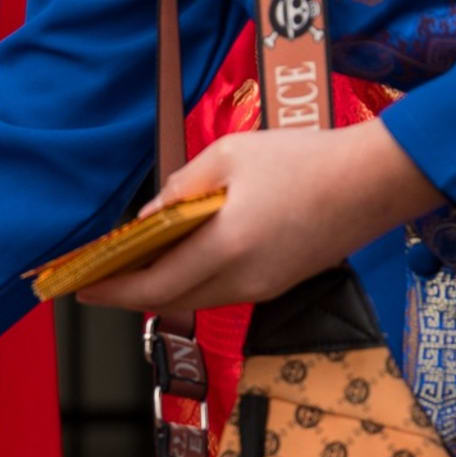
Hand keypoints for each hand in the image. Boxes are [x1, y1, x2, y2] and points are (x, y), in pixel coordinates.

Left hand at [79, 117, 440, 316]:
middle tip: (98, 278)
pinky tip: (179, 259)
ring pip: (196, 299)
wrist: (376, 180)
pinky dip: (192, 281)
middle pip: (170, 300)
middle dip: (128, 293)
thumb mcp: (230, 156)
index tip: (79, 287)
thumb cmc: (304, 159)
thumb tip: (149, 219)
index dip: (111, 290)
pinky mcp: (280, 284)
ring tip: (131, 266)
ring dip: (161, 287)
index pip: (153, 284)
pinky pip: (222, 291)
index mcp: (227, 247)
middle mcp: (244, 279)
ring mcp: (265, 287)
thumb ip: (181, 189)